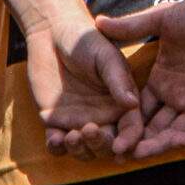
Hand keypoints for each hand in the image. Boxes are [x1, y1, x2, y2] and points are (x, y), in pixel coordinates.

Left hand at [22, 7, 141, 157]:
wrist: (52, 35)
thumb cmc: (85, 40)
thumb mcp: (105, 56)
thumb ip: (118, 80)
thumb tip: (132, 104)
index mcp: (122, 102)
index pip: (132, 129)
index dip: (129, 142)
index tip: (121, 148)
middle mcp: (104, 116)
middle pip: (108, 145)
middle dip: (101, 145)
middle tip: (89, 131)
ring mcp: (80, 121)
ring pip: (84, 150)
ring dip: (79, 150)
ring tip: (70, 135)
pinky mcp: (56, 122)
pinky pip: (58, 145)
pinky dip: (57, 148)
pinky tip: (55, 138)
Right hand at [96, 0, 184, 159]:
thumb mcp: (162, 20)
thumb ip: (132, 27)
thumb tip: (97, 22)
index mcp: (162, 80)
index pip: (141, 109)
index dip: (126, 122)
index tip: (108, 134)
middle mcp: (179, 96)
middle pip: (156, 126)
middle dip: (140, 140)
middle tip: (120, 152)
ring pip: (178, 131)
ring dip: (161, 143)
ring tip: (142, 152)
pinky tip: (175, 142)